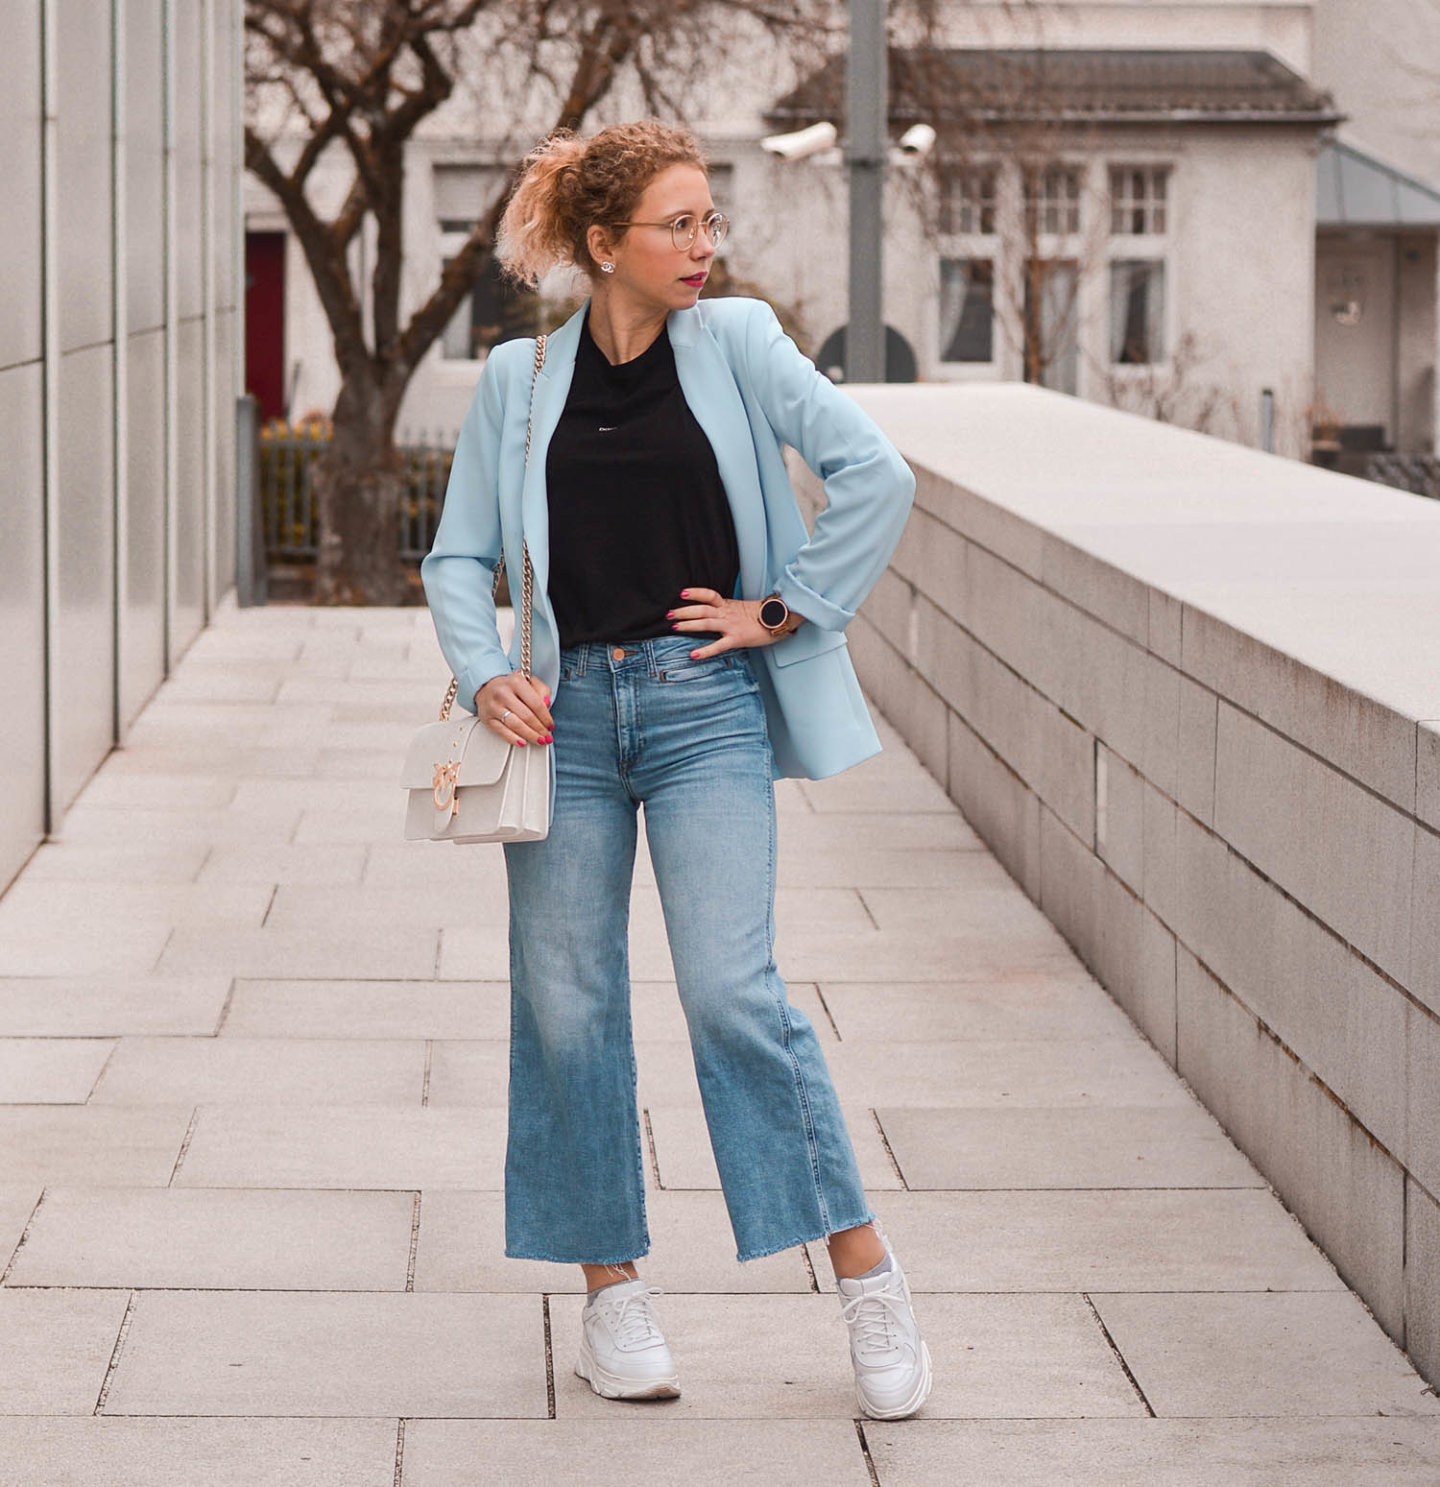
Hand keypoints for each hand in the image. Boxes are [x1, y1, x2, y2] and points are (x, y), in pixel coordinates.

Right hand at [476, 671, 552, 745]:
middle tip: (547, 737)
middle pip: (526, 716)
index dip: (546, 718)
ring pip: (515, 725)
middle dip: (540, 729)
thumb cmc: (511, 686)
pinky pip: (502, 731)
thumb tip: (547, 704)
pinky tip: (523, 742)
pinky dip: (513, 739)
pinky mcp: (487, 718)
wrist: (487, 686)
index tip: (551, 725)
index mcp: (516, 682)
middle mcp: (503, 693)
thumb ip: (542, 690)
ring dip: (530, 736)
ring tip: (539, 740)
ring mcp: (493, 706)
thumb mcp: (530, 681)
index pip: (536, 704)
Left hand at [667, 587, 801, 658]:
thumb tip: (711, 612)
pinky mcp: (737, 639)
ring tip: (675, 627)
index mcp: (728, 605)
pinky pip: (719, 645)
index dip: (695, 592)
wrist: (780, 620)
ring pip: (707, 622)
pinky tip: (693, 654)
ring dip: (689, 625)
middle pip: (702, 609)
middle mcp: (727, 614)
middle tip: (668, 614)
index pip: (709, 594)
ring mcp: (732, 626)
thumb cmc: (761, 617)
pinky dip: (705, 650)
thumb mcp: (740, 609)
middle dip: (683, 611)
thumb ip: (726, 610)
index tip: (681, 593)